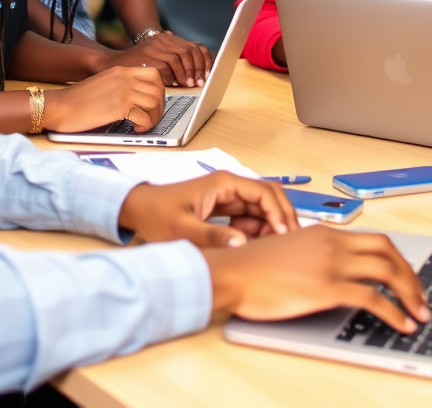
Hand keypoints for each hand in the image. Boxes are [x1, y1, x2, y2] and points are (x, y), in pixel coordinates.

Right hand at [43, 66, 164, 132]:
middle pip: (158, 89)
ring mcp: (123, 91)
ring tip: (143, 125)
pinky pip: (145, 117)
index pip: (154, 74)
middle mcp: (124, 77)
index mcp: (121, 70)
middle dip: (159, 107)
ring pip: (155, 103)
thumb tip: (140, 98)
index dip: (159, 90)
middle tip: (150, 117)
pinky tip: (136, 129)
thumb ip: (121, 85)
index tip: (153, 102)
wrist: (59, 106)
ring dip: (153, 117)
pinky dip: (145, 125)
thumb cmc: (77, 100)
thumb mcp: (103, 83)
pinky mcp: (119, 107)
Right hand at [97, 31, 212, 87]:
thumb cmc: (135, 64)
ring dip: (186, 73)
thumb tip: (197, 65)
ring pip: (178, 58)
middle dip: (197, 68)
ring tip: (188, 85)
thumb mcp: (154, 55)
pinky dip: (172, 77)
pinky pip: (165, 67)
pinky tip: (174, 85)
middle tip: (199, 83)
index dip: (204, 60)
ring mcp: (153, 47)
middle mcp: (160, 40)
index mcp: (166, 39)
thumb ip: (171, 56)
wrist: (109, 64)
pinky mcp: (145, 57)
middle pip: (188, 51)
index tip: (208, 74)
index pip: (193, 46)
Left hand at [118, 172, 297, 247]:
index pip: (264, 192)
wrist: (140, 210)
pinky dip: (259, 229)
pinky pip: (250, 215)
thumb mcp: (183, 229)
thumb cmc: (158, 215)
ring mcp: (228, 196)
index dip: (278, 212)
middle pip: (268, 196)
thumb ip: (212, 236)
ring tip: (277, 248)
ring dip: (272, 224)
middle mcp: (230, 186)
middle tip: (291, 242)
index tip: (284, 235)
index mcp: (224, 183)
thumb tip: (242, 242)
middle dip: (283, 216)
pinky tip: (259, 246)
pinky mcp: (225, 207)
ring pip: (262, 206)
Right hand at [204, 226, 430, 332]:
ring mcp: (331, 263)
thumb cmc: (252, 267)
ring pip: (387, 271)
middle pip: (388, 251)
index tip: (408, 280)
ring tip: (420, 314)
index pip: (374, 241)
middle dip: (412, 275)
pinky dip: (394, 312)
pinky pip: (372, 298)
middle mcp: (332, 242)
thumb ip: (314, 256)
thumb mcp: (289, 251)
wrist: (232, 271)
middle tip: (421, 298)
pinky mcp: (326, 287)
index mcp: (324, 233)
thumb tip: (332, 273)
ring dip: (411, 294)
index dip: (398, 261)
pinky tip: (401, 324)